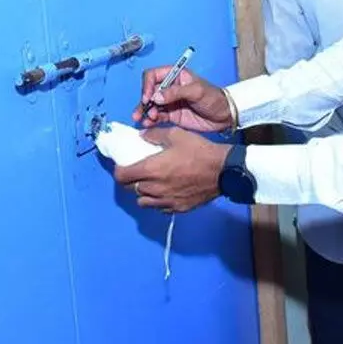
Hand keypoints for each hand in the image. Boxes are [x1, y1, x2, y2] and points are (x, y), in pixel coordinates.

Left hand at [114, 128, 229, 212]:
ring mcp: (166, 201)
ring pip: (143, 202)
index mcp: (151, 169)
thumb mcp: (177, 134)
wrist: (223, 170)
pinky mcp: (177, 209)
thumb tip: (141, 136)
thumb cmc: (199, 150)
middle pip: (130, 190)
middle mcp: (155, 188)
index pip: (122, 176)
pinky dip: (157, 201)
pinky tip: (165, 192)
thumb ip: (155, 135)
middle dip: (130, 181)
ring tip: (150, 184)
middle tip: (137, 172)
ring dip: (142, 193)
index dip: (119, 171)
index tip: (123, 165)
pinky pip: (159, 208)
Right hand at [134, 66, 233, 132]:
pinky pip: (157, 117)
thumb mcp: (196, 91)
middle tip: (142, 111)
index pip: (153, 75)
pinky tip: (148, 124)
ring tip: (144, 120)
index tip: (148, 97)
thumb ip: (176, 92)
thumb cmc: (214, 98)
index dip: (147, 85)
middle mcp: (169, 87)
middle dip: (143, 101)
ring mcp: (169, 102)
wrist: (224, 116)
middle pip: (149, 91)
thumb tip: (156, 97)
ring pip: (151, 105)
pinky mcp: (172, 115)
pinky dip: (151, 120)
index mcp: (176, 75)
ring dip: (145, 112)